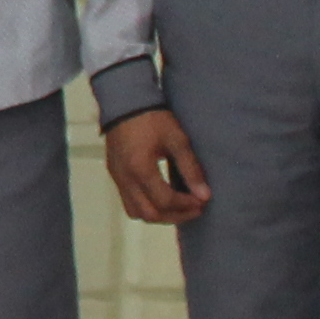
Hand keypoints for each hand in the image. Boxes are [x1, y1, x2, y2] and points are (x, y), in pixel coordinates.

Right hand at [105, 109, 211, 224]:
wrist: (125, 102)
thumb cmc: (152, 118)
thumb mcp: (177, 140)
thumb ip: (191, 169)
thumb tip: (204, 195)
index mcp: (140, 169)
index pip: (165, 201)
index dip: (187, 206)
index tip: (202, 201)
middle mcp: (125, 178)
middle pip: (150, 214)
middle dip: (175, 216)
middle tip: (194, 208)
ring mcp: (117, 178)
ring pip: (137, 213)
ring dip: (160, 215)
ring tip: (179, 206)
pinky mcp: (115, 175)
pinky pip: (129, 202)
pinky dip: (148, 205)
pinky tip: (163, 196)